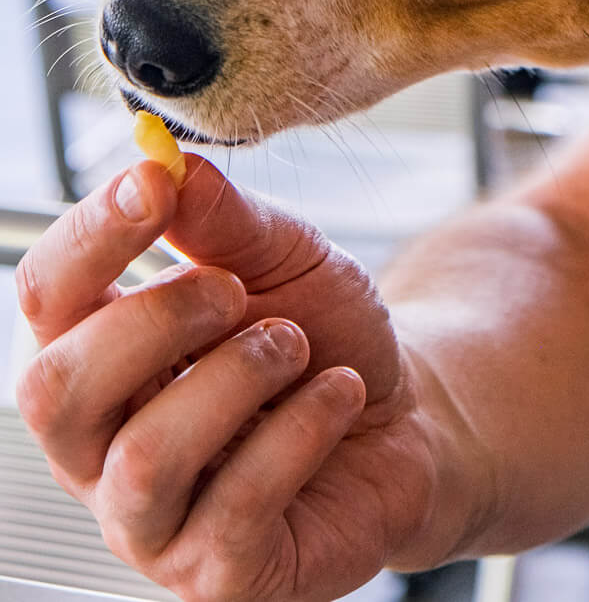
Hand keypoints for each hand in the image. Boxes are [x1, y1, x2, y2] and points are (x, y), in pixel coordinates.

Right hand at [15, 157, 459, 600]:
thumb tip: (168, 165)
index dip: (90, 236)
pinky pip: (238, 504)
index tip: (152, 183)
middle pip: (57, 389)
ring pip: (149, 455)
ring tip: (295, 348)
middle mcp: (101, 445)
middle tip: (236, 292)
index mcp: (99, 353)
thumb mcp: (283, 255)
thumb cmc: (322, 334)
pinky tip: (337, 395)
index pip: (45, 297)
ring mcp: (151, 521)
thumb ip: (224, 217)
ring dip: (240, 376)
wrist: (405, 413)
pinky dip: (304, 426)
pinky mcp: (218, 573)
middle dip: (159, 319)